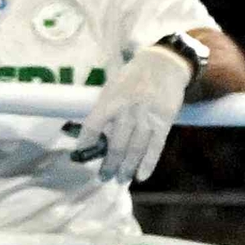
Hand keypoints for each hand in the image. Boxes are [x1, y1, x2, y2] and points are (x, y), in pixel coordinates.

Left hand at [73, 42, 194, 181]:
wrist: (164, 64)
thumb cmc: (133, 76)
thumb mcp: (113, 86)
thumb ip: (104, 108)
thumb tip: (93, 135)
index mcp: (111, 100)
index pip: (92, 126)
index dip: (85, 144)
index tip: (80, 156)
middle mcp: (128, 110)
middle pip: (116, 145)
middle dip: (108, 165)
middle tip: (103, 177)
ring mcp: (147, 117)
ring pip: (135, 150)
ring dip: (126, 169)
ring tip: (120, 180)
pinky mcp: (164, 122)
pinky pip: (155, 148)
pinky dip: (148, 164)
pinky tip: (141, 176)